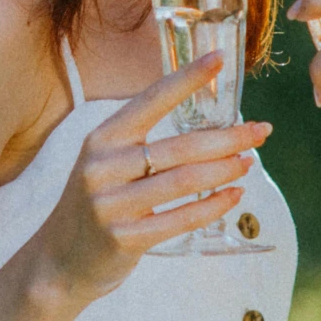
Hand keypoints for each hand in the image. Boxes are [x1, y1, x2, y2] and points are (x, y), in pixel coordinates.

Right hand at [32, 53, 268, 305]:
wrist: (59, 261)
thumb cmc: (96, 205)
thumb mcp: (105, 164)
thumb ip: (141, 144)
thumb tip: (208, 129)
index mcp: (102, 138)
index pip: (152, 100)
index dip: (187, 79)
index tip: (220, 59)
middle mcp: (104, 166)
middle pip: (181, 146)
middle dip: (229, 137)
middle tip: (261, 131)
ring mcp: (112, 204)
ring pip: (184, 180)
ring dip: (225, 170)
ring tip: (249, 162)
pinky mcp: (124, 238)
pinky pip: (181, 218)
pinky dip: (213, 206)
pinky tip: (233, 196)